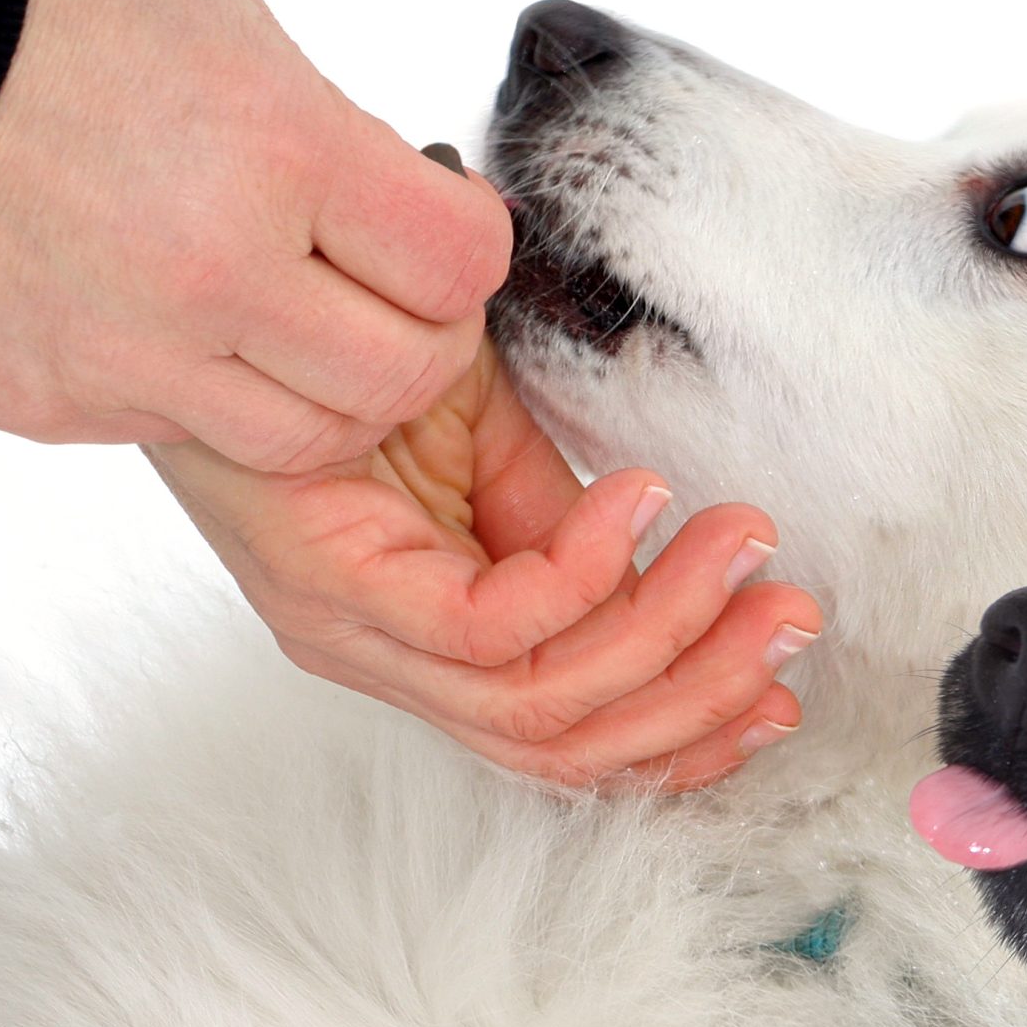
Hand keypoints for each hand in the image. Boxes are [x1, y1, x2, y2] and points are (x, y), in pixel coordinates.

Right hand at [0, 0, 510, 470]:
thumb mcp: (215, 0)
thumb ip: (316, 116)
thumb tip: (373, 188)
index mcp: (277, 151)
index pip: (458, 264)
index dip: (469, 247)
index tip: (440, 224)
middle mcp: (216, 275)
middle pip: (403, 377)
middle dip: (422, 337)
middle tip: (390, 291)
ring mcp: (133, 358)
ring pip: (308, 442)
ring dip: (332, 392)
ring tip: (299, 323)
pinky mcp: (61, 407)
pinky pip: (189, 434)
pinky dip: (215, 396)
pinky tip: (184, 324)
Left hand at [147, 342, 816, 789]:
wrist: (238, 280)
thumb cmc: (346, 358)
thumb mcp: (492, 444)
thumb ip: (564, 520)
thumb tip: (667, 562)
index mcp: (425, 641)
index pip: (565, 745)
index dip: (684, 731)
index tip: (781, 682)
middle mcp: (387, 659)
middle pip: (563, 747)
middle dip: (701, 692)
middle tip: (789, 615)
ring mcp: (352, 632)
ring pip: (532, 706)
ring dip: (666, 634)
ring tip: (738, 550)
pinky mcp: (327, 585)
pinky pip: (483, 628)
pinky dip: (584, 576)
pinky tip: (640, 500)